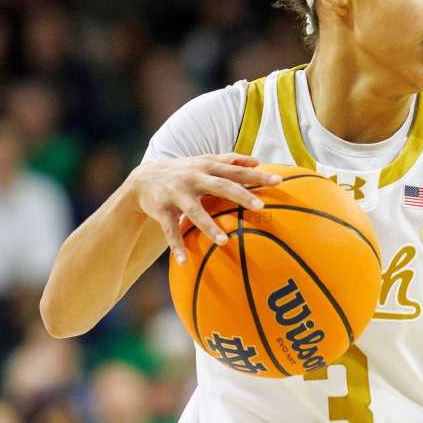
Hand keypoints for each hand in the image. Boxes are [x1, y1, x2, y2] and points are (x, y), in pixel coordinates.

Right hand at [129, 153, 281, 262]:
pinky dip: (176, 246)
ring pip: (194, 211)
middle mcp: (192, 178)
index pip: (235, 170)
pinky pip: (170, 231)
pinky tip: (184, 262)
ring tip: (224, 242)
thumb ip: (230, 160)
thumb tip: (258, 161)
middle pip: (220, 186)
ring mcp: (176, 194)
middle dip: (240, 195)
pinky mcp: (162, 210)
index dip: (257, 176)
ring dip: (208, 226)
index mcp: (206, 167)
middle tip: (260, 206)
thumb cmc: (183, 171)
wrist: (143, 177)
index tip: (279, 182)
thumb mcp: (204, 161)